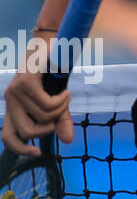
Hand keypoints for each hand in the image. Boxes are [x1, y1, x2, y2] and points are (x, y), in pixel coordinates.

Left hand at [1, 35, 71, 156]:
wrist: (52, 44)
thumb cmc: (54, 73)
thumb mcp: (57, 100)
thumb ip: (59, 119)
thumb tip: (67, 141)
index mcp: (13, 108)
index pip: (7, 137)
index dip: (20, 149)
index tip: (37, 153)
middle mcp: (9, 102)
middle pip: (26, 132)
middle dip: (49, 128)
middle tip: (59, 113)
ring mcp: (15, 93)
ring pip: (41, 118)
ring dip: (60, 110)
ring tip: (65, 97)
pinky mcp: (25, 84)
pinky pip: (47, 104)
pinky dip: (62, 101)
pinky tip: (65, 91)